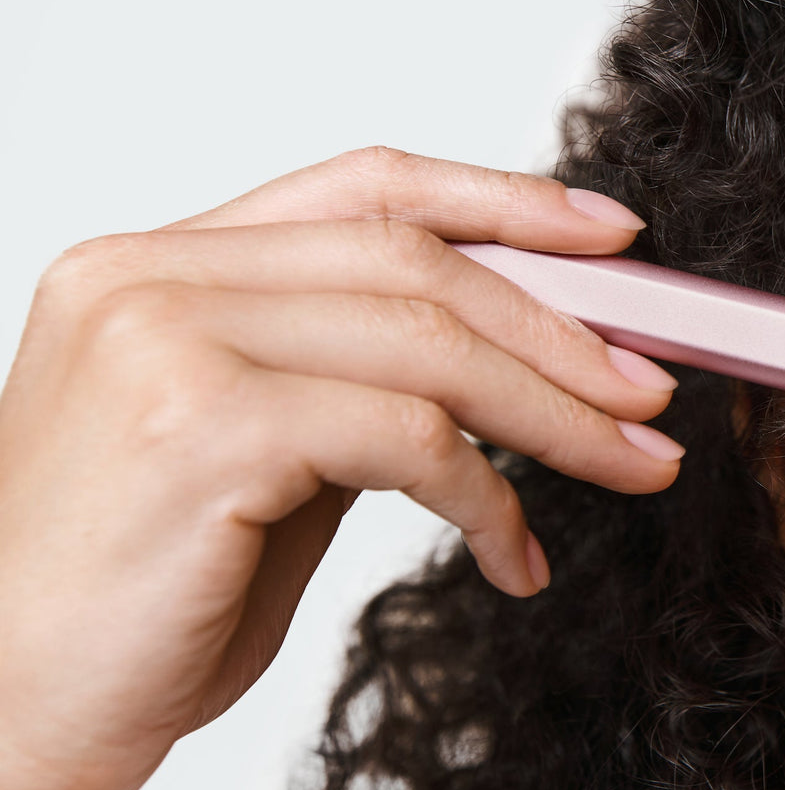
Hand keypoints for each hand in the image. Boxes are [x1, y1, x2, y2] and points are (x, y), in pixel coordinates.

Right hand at [0, 147, 682, 789]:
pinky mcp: (200, 425)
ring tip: (634, 465)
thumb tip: (500, 367)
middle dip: (561, 329)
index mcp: (159, 264)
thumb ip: (348, 388)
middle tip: (651, 390)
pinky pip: (408, 437)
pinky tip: (513, 559)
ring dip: (556, 413)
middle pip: (415, 261)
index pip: (364, 188)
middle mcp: (152, 276)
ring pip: (428, 342)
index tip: (614, 237)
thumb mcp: (256, 462)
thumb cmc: (128, 601)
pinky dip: (490, 498)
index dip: (502, 201)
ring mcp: (167, 339)